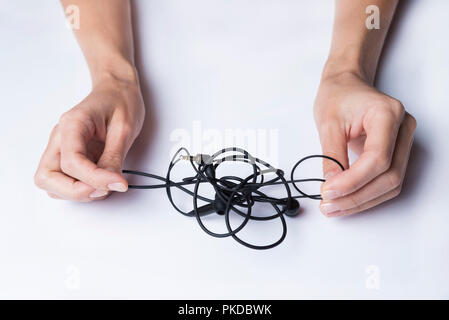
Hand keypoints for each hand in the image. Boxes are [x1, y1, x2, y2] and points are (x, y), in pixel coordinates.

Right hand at [35, 76, 144, 200]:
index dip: (94, 179)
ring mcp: (62, 148)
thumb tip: (113, 183)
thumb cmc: (121, 101)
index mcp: (73, 124)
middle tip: (103, 189)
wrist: (118, 90)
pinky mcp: (69, 157)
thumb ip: (115, 158)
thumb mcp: (124, 128)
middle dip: (75, 191)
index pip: (71, 161)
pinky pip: (65, 181)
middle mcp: (61, 138)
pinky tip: (100, 180)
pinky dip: (82, 188)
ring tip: (104, 183)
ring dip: (77, 192)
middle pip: (46, 176)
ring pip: (52, 183)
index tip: (118, 182)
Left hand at [314, 71, 415, 216]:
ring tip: (333, 207)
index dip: (353, 180)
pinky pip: (386, 181)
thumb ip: (331, 154)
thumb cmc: (338, 96)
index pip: (378, 157)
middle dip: (357, 196)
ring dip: (361, 201)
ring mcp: (403, 142)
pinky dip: (366, 195)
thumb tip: (332, 184)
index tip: (328, 191)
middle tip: (328, 205)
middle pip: (390, 176)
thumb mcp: (327, 122)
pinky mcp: (396, 153)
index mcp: (387, 114)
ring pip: (391, 184)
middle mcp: (402, 129)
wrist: (346, 85)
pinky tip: (345, 201)